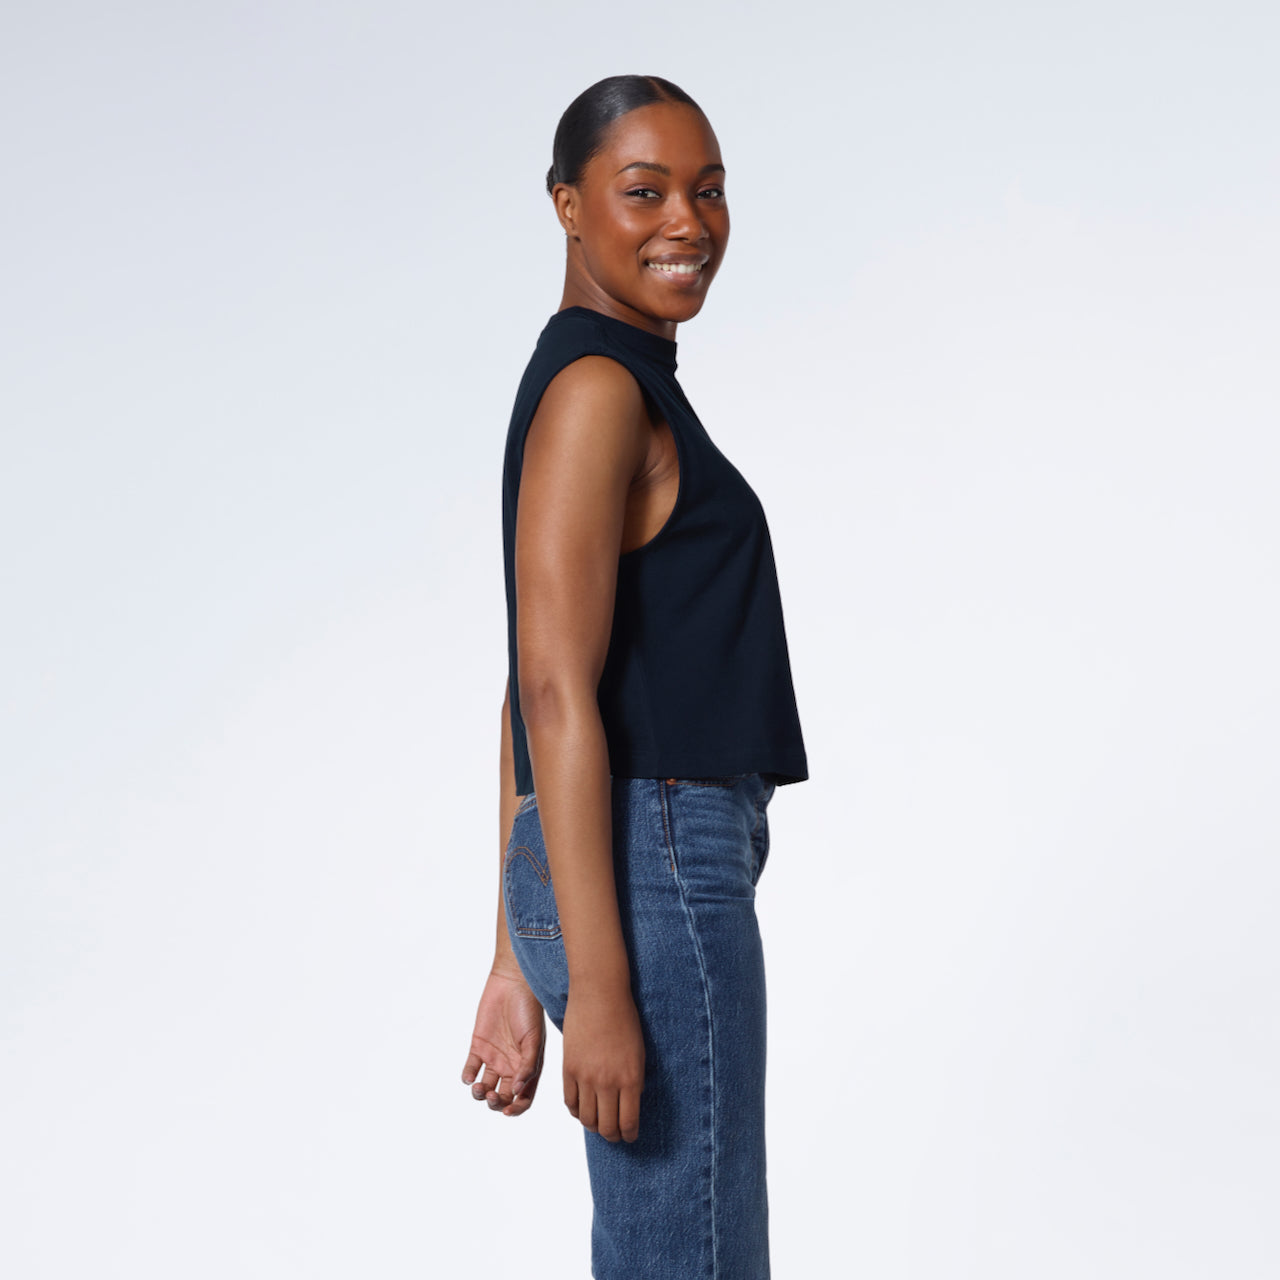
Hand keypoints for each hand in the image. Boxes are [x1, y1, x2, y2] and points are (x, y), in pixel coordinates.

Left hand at [462, 966, 545, 1116]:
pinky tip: (470, 1076)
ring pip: (485, 1086)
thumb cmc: (529, 1010)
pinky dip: (468, 1076)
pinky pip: (470, 1068)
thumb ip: (528, 1066)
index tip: (507, 1110)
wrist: (512, 984)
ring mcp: (494, 1057)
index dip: (516, 1109)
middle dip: (496, 1103)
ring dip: (480, 1094)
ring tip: (479, 1088)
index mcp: (528, 1067)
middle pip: (502, 1096)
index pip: (523, 1098)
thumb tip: (518, 1091)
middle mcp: (511, 1066)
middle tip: (491, 1096)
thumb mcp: (534, 1040)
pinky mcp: (478, 1047)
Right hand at [562, 983, 644, 1142]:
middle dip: (612, 1136)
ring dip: (593, 1126)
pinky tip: (583, 1109)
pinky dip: (577, 1111)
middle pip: (606, 1127)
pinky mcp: (568, 1069)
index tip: (630, 1136)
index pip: (628, 1122)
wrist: (600, 994)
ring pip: (587, 1119)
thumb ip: (634, 1082)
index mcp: (630, 1079)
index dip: (629, 1135)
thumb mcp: (638, 1054)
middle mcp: (608, 1082)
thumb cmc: (625, 1020)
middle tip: (614, 1135)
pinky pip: (570, 1102)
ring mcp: (586, 1077)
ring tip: (598, 1123)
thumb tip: (628, 1106)